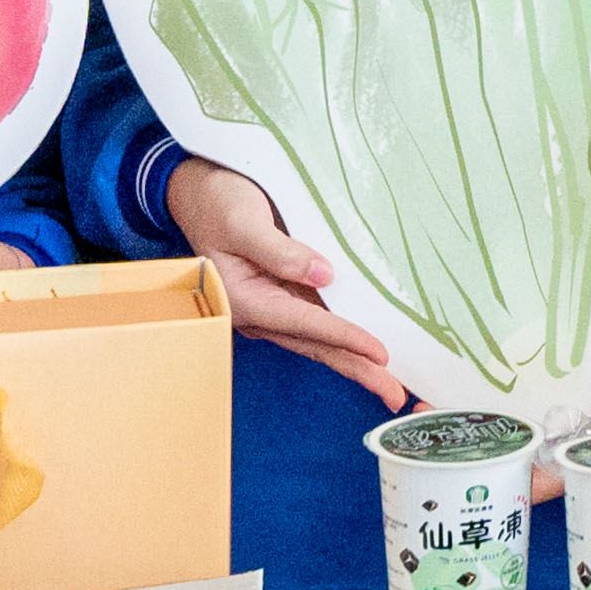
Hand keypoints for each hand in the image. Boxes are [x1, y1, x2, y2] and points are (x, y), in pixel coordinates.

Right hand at [170, 160, 403, 402]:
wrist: (195, 193)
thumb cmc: (216, 203)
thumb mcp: (242, 221)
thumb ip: (280, 251)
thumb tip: (326, 276)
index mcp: (245, 300)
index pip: (304, 324)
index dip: (345, 338)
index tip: (379, 354)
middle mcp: (260, 312)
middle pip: (316, 346)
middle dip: (357, 370)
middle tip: (395, 396)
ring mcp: (272, 307)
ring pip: (320, 341)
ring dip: (355, 362)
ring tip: (390, 385)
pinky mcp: (282, 297)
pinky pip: (318, 323)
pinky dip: (344, 339)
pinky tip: (368, 351)